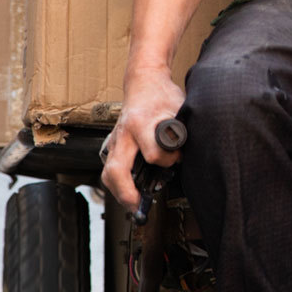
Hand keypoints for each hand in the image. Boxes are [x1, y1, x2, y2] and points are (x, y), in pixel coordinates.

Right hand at [99, 69, 184, 216]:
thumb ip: (181, 134)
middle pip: (115, 171)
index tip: (178, 157)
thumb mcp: (178, 110)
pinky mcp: (112, 146)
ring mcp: (114, 141)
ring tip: (134, 205)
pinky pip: (109, 169)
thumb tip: (184, 158)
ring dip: (119, 193)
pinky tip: (130, 193)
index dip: (168, 160)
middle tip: (139, 208)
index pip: (153, 154)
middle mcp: (123, 134)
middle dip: (126, 194)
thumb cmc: (163, 97)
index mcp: (140, 123)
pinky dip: (118, 184)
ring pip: (107, 174)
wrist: (144, 83)